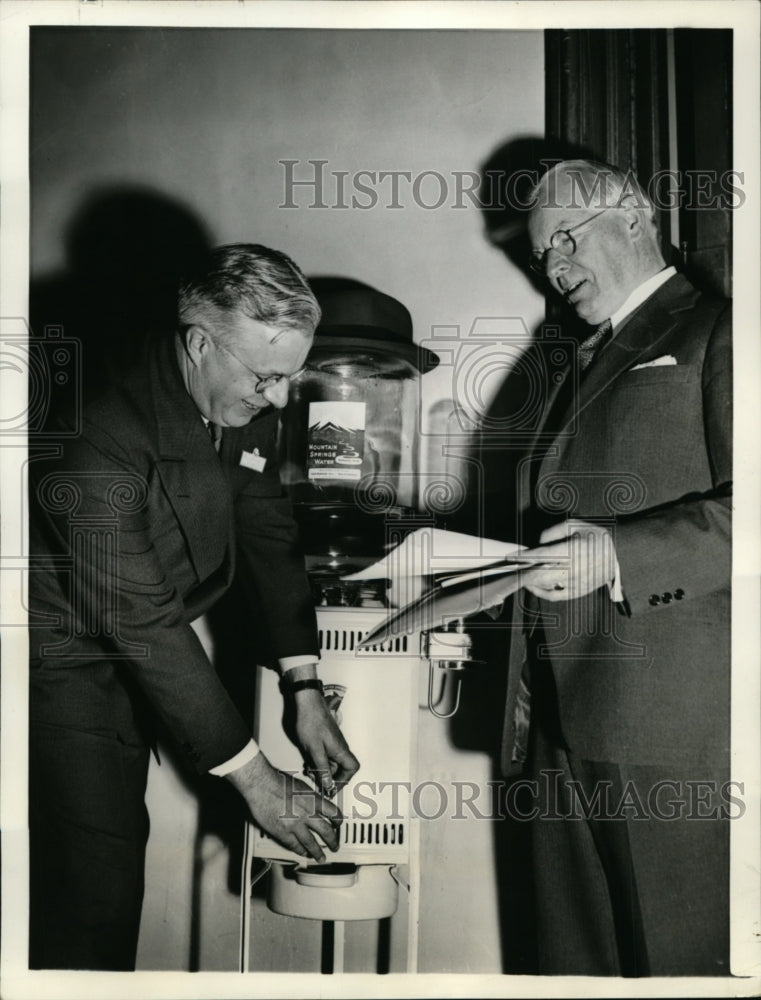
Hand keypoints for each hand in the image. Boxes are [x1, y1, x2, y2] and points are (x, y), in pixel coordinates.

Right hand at [225, 750, 341, 862]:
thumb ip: (309, 797)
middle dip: (333, 841)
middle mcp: (306, 813)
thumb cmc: (276, 780)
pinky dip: (300, 851)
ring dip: (318, 852)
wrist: (261, 784)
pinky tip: (303, 853)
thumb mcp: (300, 785)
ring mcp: (295, 825)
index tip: (338, 825)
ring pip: (311, 843)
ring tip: (321, 857)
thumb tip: (314, 803)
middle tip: (335, 846)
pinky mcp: (282, 833)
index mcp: (313, 799)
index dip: (338, 821)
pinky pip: (294, 845)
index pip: (333, 813)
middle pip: (326, 831)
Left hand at [293, 688, 359, 795]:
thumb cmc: (311, 722)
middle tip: (316, 781)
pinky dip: (317, 761)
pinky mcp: (325, 739)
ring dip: (321, 769)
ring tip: (309, 771)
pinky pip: (324, 755)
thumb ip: (322, 769)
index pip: (351, 768)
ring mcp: (332, 742)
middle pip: (340, 768)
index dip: (343, 779)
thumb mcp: (315, 750)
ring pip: (331, 762)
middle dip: (329, 777)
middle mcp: (339, 747)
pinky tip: (307, 762)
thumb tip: (329, 785)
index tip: (331, 786)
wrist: (306, 703)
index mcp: (340, 750)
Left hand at [520, 519, 616, 601]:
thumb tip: (538, 543)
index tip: (512, 557)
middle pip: (542, 574)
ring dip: (531, 581)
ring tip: (521, 575)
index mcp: (574, 549)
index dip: (525, 557)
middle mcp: (575, 568)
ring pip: (547, 586)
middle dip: (524, 571)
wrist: (620, 554)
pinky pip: (556, 596)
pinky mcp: (579, 591)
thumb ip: (553, 532)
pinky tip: (533, 587)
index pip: (543, 555)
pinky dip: (542, 593)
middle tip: (512, 568)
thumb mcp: (575, 525)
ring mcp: (577, 582)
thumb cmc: (596, 537)